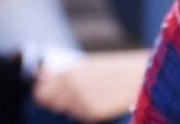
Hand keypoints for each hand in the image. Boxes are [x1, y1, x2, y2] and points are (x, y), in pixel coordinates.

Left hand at [33, 49, 150, 120]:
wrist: (138, 76)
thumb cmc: (115, 68)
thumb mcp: (88, 65)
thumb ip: (65, 72)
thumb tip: (42, 76)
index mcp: (69, 73)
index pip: (41, 90)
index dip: (43, 91)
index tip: (46, 90)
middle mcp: (72, 89)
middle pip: (50, 102)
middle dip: (56, 99)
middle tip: (68, 93)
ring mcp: (81, 103)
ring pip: (67, 109)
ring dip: (73, 104)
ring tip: (90, 92)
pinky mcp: (92, 114)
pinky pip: (81, 115)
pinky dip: (86, 110)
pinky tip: (98, 99)